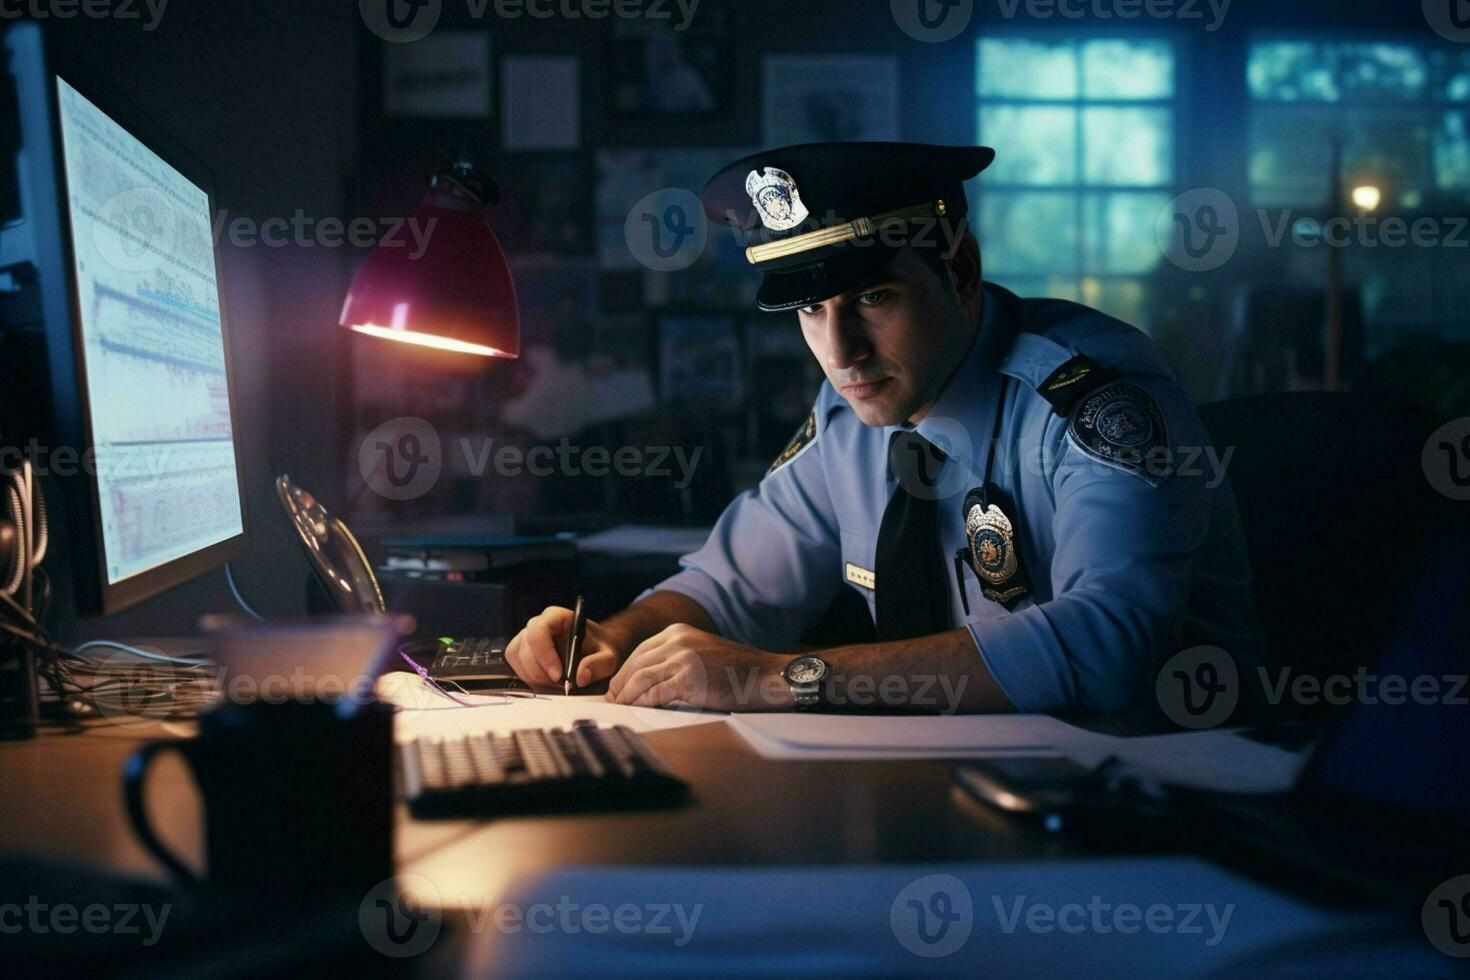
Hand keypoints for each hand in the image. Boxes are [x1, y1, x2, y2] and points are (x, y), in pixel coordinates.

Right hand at [504, 605, 626, 687]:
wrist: (595, 651)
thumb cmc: (600, 649)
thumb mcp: (608, 657)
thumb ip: (598, 665)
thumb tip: (581, 676)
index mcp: (556, 617)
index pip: (538, 631)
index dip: (544, 654)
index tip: (558, 675)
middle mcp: (538, 625)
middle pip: (525, 648)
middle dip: (542, 671)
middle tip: (562, 684)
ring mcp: (526, 638)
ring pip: (518, 658)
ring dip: (535, 676)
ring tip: (558, 682)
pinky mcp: (521, 653)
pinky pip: (516, 667)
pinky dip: (530, 679)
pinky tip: (548, 683)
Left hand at [605, 624, 792, 710]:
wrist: (765, 676)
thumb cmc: (737, 672)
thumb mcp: (701, 654)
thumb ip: (676, 660)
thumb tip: (648, 681)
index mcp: (678, 631)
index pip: (640, 652)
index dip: (625, 672)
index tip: (617, 688)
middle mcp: (677, 639)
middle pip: (636, 664)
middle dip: (620, 685)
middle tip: (612, 701)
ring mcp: (682, 657)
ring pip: (641, 679)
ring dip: (627, 697)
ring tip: (620, 709)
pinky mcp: (688, 678)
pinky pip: (655, 694)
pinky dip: (642, 705)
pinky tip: (637, 712)